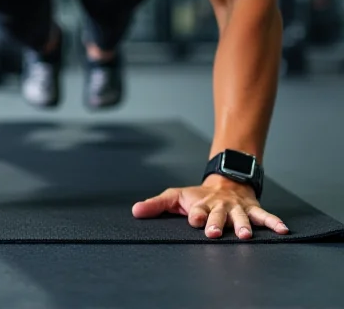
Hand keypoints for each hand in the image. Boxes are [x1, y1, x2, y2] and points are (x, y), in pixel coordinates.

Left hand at [132, 175, 289, 239]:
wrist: (226, 181)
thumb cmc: (198, 196)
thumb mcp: (175, 196)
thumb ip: (156, 205)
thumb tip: (134, 211)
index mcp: (200, 205)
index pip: (197, 210)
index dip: (195, 214)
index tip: (193, 219)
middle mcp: (219, 207)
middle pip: (218, 215)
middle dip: (216, 223)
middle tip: (213, 233)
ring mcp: (237, 209)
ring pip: (240, 218)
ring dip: (242, 226)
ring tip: (244, 236)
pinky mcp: (252, 210)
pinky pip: (264, 216)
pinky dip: (274, 223)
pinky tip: (283, 230)